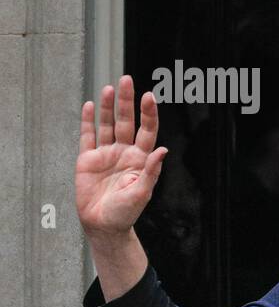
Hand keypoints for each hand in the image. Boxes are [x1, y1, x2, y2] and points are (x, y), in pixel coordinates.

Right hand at [76, 75, 167, 238]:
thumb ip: (151, 171)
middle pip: (126, 122)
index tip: (149, 96)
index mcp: (141, 159)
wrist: (103, 225)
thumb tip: (163, 150)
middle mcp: (124, 152)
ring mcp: (106, 154)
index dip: (148, 114)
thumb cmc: (125, 212)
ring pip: (106, 125)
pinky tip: (90, 106)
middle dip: (127, 102)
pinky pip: (88, 137)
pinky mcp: (88, 160)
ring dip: (107, 107)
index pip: (147, 131)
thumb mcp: (141, 193)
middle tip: (127, 80)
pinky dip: (88, 121)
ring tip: (109, 88)